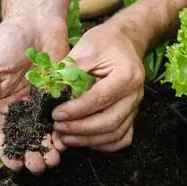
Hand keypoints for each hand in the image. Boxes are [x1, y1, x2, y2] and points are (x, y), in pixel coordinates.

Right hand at [0, 16, 68, 173]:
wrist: (36, 19)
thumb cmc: (6, 40)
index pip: (0, 135)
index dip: (6, 152)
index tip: (14, 165)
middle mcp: (19, 107)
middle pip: (23, 139)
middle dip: (29, 155)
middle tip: (37, 166)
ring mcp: (40, 103)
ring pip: (43, 133)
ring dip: (47, 149)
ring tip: (52, 160)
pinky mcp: (59, 95)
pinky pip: (61, 118)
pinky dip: (62, 132)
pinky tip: (65, 142)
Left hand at [51, 22, 144, 151]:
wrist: (125, 41)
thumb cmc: (105, 42)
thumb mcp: (86, 48)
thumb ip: (70, 70)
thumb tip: (51, 93)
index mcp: (126, 75)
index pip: (100, 99)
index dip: (77, 110)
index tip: (56, 114)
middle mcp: (135, 94)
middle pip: (110, 122)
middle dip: (80, 129)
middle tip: (58, 128)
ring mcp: (135, 107)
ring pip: (115, 134)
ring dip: (88, 140)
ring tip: (65, 137)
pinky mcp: (131, 115)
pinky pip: (121, 138)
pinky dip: (103, 144)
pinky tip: (83, 140)